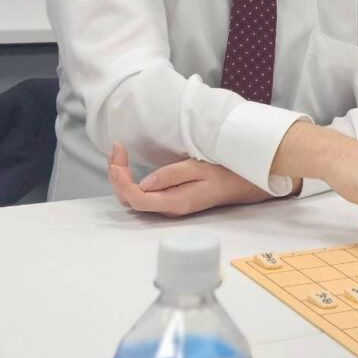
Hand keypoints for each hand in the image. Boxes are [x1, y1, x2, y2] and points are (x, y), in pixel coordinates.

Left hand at [108, 142, 274, 216]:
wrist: (241, 185)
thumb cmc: (223, 175)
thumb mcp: (199, 169)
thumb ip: (171, 176)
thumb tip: (144, 183)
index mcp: (174, 203)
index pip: (137, 198)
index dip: (121, 180)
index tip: (117, 157)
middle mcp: (167, 209)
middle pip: (129, 199)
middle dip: (116, 174)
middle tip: (116, 148)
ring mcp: (166, 206)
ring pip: (132, 197)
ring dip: (120, 176)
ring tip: (117, 153)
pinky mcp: (167, 200)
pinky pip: (140, 193)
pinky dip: (128, 178)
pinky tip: (126, 165)